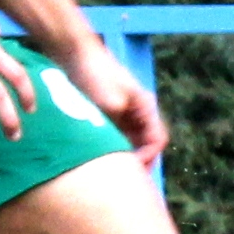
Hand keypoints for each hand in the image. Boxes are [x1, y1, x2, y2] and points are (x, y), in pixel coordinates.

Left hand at [64, 43, 169, 165]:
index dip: (148, 157)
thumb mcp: (109, 102)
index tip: (130, 170)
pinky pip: (116, 137)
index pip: (158, 140)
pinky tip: (99, 160)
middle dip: (138, 163)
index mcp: (146, 107)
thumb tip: (123, 154)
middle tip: (123, 181)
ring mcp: (124, 113)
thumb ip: (120, 128)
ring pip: (131, 142)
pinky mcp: (109, 114)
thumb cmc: (96, 74)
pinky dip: (112, 149)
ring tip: (111, 174)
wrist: (75, 53)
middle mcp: (139, 111)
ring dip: (124, 157)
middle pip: (146, 144)